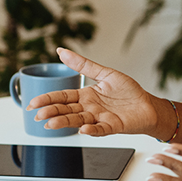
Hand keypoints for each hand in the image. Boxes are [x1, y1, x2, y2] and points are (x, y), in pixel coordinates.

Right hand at [26, 48, 161, 136]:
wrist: (148, 105)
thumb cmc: (128, 91)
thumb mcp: (104, 73)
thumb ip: (83, 65)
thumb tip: (61, 51)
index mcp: (86, 96)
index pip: (62, 97)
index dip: (48, 100)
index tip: (33, 103)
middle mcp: (90, 108)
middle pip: (66, 110)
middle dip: (52, 112)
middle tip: (38, 115)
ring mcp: (100, 118)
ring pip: (78, 120)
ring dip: (65, 122)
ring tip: (51, 124)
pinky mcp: (113, 126)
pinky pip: (100, 129)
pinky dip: (92, 130)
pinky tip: (83, 129)